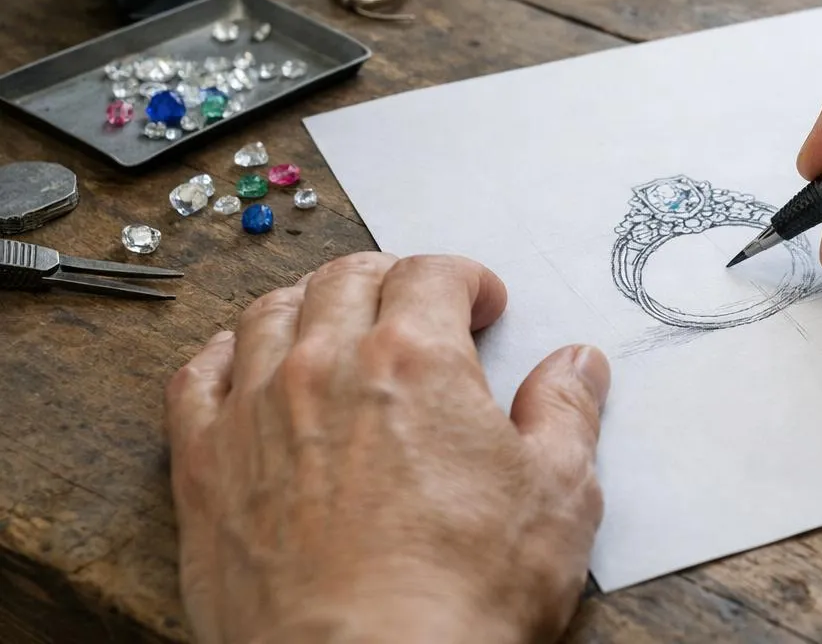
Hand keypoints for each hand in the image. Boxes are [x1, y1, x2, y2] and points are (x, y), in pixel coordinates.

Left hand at [165, 253, 608, 643]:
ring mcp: (254, 413)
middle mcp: (324, 366)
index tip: (481, 304)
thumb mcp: (559, 497)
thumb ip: (567, 414)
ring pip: (270, 314)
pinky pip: (196, 378)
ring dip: (311, 304)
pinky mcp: (204, 470)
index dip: (465, 279)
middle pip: (349, 278)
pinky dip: (223, 355)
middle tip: (416, 307)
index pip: (432, 274)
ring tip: (336, 324)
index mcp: (415, 358)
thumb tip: (577, 365)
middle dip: (391, 280)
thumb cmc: (462, 595)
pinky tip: (244, 364)